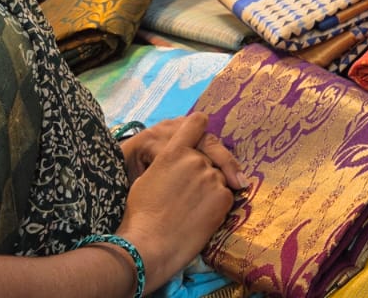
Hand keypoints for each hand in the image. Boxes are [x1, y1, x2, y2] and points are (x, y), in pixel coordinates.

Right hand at [117, 114, 240, 290]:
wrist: (148, 245)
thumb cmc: (141, 215)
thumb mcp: (147, 177)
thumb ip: (168, 161)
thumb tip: (178, 160)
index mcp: (173, 151)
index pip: (196, 122)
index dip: (201, 127)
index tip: (203, 135)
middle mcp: (195, 159)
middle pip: (210, 156)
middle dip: (204, 169)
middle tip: (191, 193)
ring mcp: (211, 177)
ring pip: (219, 176)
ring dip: (211, 187)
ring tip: (193, 208)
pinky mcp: (223, 196)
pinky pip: (227, 194)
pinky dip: (218, 203)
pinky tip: (201, 216)